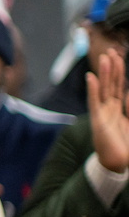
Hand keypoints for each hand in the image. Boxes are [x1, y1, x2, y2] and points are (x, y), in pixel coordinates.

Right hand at [87, 48, 128, 172]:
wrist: (119, 164)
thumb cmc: (127, 147)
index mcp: (119, 109)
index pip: (120, 86)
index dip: (120, 72)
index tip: (119, 57)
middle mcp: (109, 109)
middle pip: (112, 84)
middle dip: (113, 68)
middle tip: (111, 51)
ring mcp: (103, 114)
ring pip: (104, 90)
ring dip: (104, 73)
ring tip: (104, 58)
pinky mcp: (98, 121)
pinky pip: (95, 102)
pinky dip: (93, 89)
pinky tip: (91, 77)